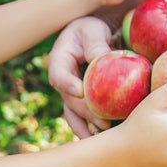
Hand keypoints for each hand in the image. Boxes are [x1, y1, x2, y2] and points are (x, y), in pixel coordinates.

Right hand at [47, 17, 114, 137]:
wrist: (95, 34)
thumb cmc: (92, 28)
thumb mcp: (92, 29)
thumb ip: (95, 42)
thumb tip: (100, 58)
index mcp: (59, 61)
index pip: (59, 75)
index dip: (68, 85)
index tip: (80, 91)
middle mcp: (63, 81)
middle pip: (70, 101)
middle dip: (85, 113)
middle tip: (103, 122)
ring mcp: (71, 94)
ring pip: (74, 115)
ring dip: (86, 127)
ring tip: (101, 139)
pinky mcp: (82, 101)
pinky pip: (85, 118)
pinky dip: (93, 128)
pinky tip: (107, 138)